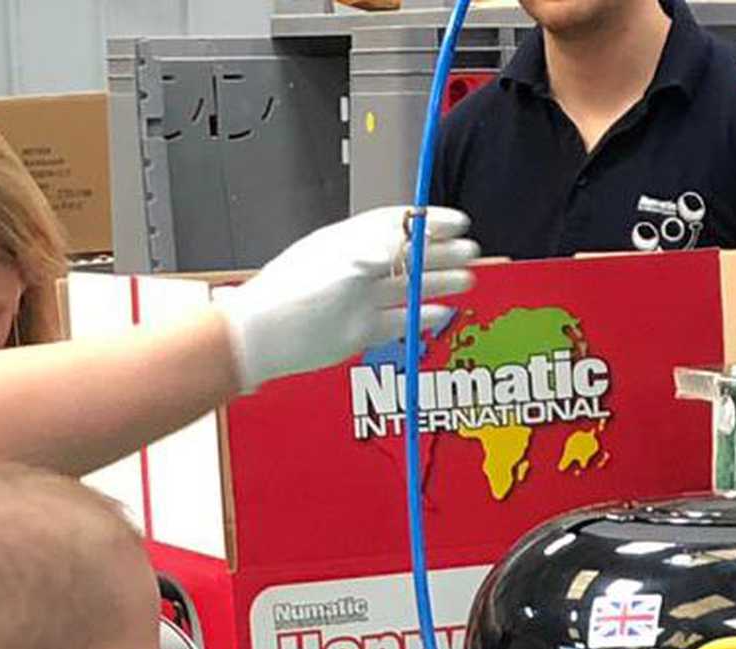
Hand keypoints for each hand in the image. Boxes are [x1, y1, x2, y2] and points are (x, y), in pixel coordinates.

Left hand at [216, 206, 479, 392]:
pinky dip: (422, 316)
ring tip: (468, 279)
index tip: (459, 222)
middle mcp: (358, 269)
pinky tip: (444, 312)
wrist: (264, 338)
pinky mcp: (360, 330)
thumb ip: (377, 250)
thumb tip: (409, 237)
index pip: (398, 225)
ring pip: (408, 287)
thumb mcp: (340, 264)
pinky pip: (399, 320)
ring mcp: (360, 300)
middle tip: (472, 251)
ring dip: (438, 282)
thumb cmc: (293, 295)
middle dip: (442, 252)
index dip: (429, 222)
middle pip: (408, 255)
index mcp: (350, 243)